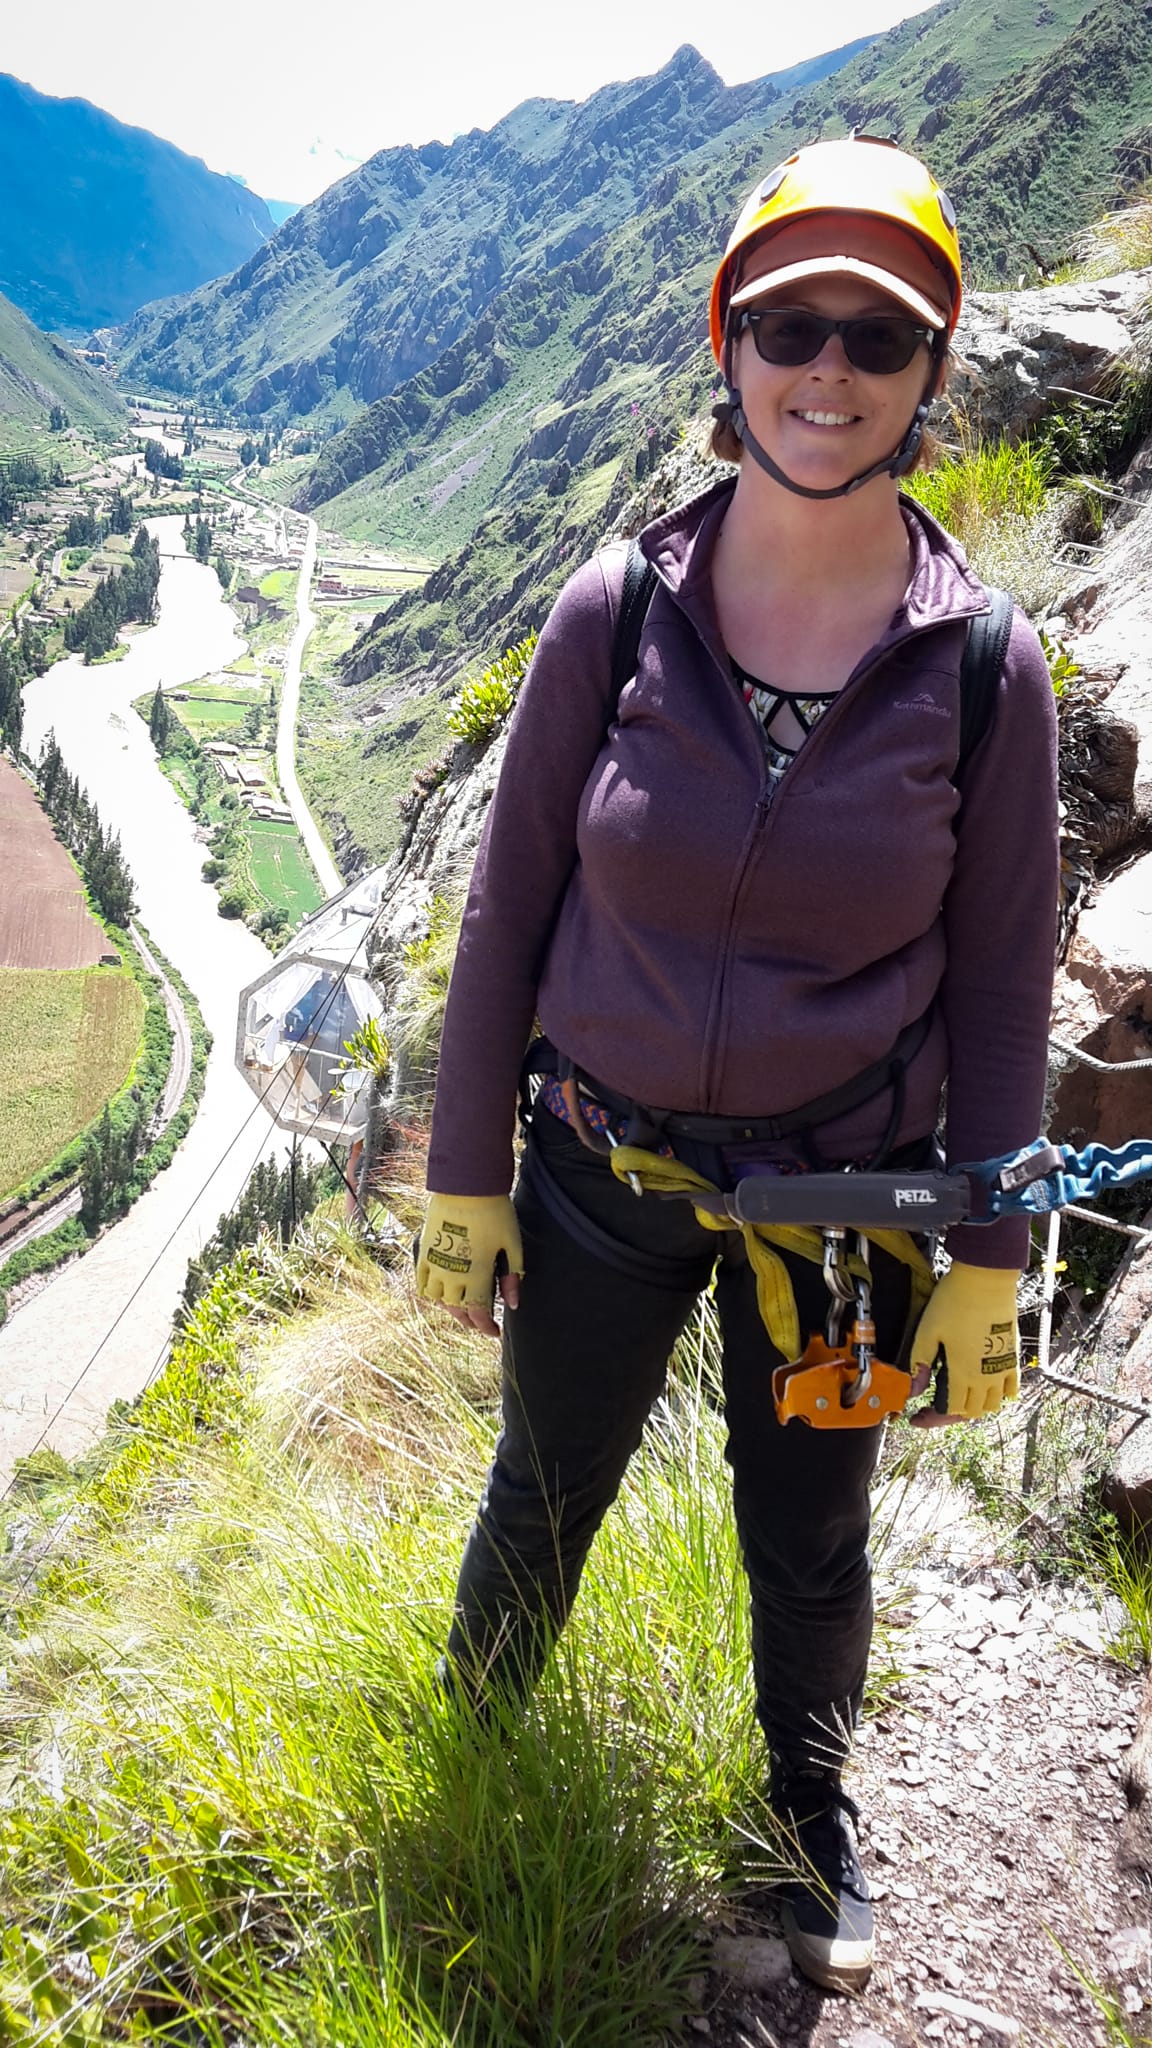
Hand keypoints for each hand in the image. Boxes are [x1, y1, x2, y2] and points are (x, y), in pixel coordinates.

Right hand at [415, 1193, 523, 1337]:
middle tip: (481, 1322)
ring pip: (438, 1299)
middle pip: (458, 1310)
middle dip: (471, 1321)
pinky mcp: (424, 1251)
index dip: (486, 1327)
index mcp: (476, 1274)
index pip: (478, 1313)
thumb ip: (513, 1276)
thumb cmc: (495, 1212)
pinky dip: (431, 1292)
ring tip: (462, 1307)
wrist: (466, 1185)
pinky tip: (441, 1292)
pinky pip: (422, 1282)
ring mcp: (435, 1263)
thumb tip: (513, 1304)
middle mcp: (452, 1274)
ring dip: (451, 1308)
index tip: (495, 1331)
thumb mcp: (512, 1244)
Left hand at [908, 1260, 1019, 1426]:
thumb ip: (921, 1363)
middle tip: (934, 1405)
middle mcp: (985, 1376)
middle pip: (972, 1412)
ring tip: (959, 1395)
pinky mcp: (1012, 1356)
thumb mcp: (927, 1331)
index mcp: (962, 1372)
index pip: (950, 1411)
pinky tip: (985, 1387)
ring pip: (992, 1404)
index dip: (931, 1417)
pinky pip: (1011, 1388)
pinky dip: (999, 1395)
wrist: (986, 1280)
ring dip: (976, 1406)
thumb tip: (913, 1390)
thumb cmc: (955, 1301)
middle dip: (951, 1414)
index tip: (918, 1414)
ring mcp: (1002, 1368)